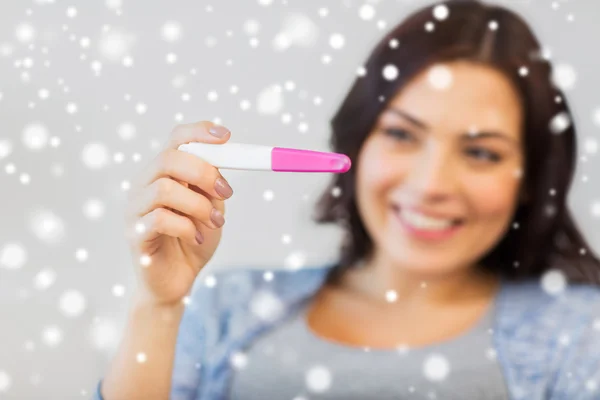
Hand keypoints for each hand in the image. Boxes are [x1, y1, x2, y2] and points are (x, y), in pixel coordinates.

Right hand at [124, 121, 233, 305]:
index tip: (226, 137)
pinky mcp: (134, 234)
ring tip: (215, 222)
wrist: (178, 281)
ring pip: (165, 189)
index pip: (176, 139)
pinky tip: (196, 238)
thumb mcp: (211, 207)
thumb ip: (212, 185)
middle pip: (169, 158)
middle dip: (204, 172)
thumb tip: (223, 160)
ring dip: (199, 205)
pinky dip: (186, 227)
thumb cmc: (193, 240)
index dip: (200, 132)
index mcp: (163, 173)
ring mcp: (135, 209)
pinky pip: (160, 219)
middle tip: (226, 192)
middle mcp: (144, 185)